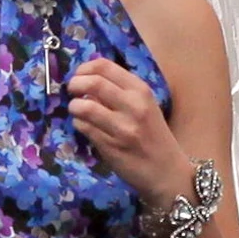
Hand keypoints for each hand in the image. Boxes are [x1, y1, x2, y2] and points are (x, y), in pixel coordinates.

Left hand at [67, 58, 185, 207]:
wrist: (166, 171)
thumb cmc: (154, 136)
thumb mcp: (145, 106)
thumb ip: (121, 92)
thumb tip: (88, 81)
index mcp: (141, 90)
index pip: (105, 66)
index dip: (85, 68)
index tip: (79, 75)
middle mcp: (133, 105)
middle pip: (93, 83)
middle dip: (75, 84)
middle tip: (72, 90)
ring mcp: (121, 127)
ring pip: (84, 106)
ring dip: (74, 106)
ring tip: (77, 110)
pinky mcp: (110, 146)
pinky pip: (84, 128)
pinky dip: (78, 124)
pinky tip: (85, 126)